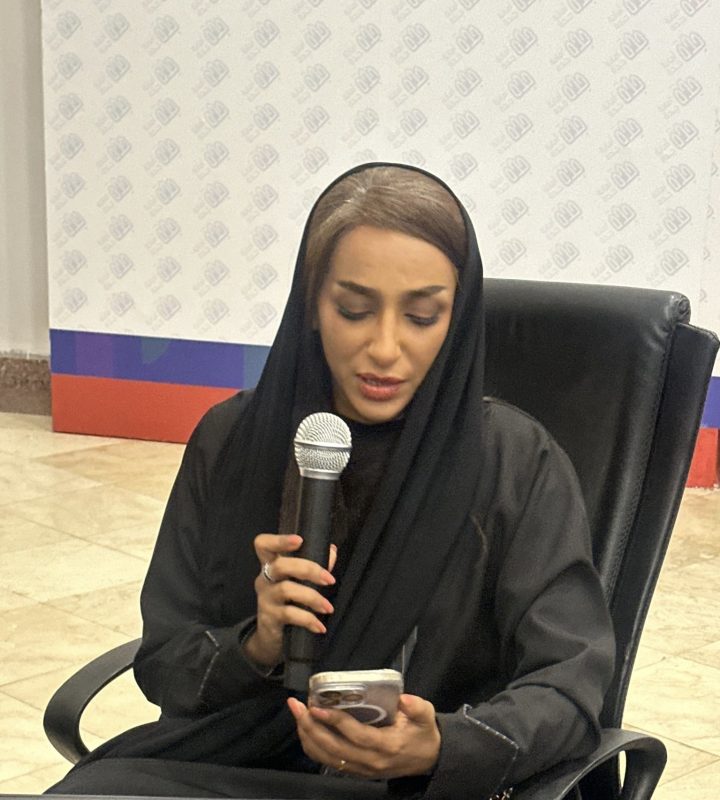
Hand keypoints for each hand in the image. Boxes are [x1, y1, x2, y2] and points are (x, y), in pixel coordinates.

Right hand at [243, 534, 337, 667]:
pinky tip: (320, 626)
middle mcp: (264, 578)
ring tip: (328, 607)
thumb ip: (315, 564)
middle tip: (330, 580)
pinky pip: (289, 614)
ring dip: (312, 597)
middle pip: (280, 565)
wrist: (270, 636)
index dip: (279, 540)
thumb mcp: (298, 581)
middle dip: (308, 569)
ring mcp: (265, 598)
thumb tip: (332, 551)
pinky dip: (308, 620)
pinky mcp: (269, 617)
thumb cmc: (287, 601)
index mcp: (271, 564)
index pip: (264, 545)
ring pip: (286, 590)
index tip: (299, 540)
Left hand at [287, 694, 440, 778]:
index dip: (335, 721)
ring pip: (327, 757)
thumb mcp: (426, 717)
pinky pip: (329, 762)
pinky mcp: (356, 771)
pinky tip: (306, 730)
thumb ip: (417, 707)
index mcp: (387, 746)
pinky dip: (313, 747)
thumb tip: (404, 698)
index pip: (356, 735)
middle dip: (311, 726)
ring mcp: (361, 769)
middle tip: (298, 706)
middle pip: (334, 748)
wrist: (427, 761)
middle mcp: (370, 761)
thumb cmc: (422, 734)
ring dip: (308, 736)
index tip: (318, 707)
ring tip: (297, 714)